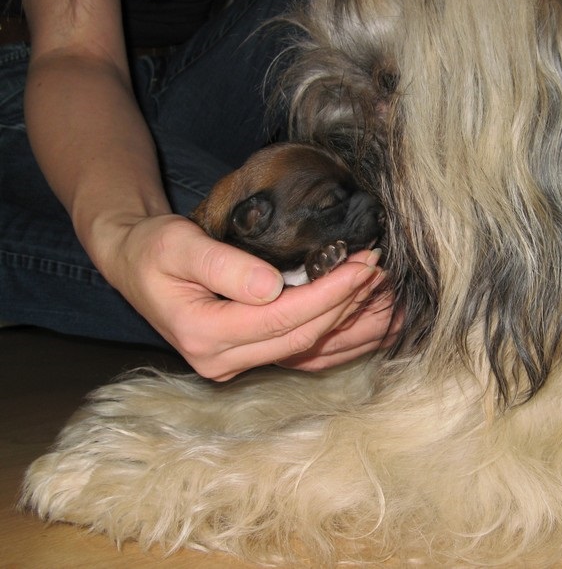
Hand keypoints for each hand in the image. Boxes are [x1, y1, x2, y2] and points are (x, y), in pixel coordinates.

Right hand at [95, 213, 391, 379]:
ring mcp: (235, 364)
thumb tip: (271, 286)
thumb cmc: (154, 250)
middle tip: (376, 267)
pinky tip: (360, 315)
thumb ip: (220, 265)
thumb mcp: (177, 245)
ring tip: (378, 289)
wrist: (135, 266)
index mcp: (203, 335)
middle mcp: (221, 360)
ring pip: (304, 349)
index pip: (280, 318)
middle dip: (344, 303)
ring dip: (346, 321)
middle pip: (299, 336)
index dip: (327, 294)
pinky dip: (334, 334)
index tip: (361, 265)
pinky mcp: (247, 357)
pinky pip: (299, 351)